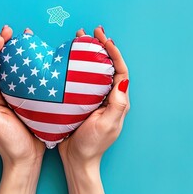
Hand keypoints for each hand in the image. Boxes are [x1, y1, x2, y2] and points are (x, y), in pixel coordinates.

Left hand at [0, 26, 44, 169]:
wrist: (27, 160)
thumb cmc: (9, 144)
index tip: (2, 38)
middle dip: (3, 46)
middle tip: (12, 31)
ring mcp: (12, 97)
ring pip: (13, 70)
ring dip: (17, 54)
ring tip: (26, 39)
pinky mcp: (27, 101)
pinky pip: (26, 80)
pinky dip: (31, 68)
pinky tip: (39, 60)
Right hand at [58, 26, 129, 168]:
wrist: (78, 160)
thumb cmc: (93, 144)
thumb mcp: (108, 124)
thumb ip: (117, 104)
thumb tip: (124, 81)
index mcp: (118, 101)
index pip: (120, 71)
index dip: (114, 53)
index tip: (105, 39)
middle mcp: (110, 97)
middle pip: (108, 67)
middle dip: (101, 48)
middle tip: (90, 32)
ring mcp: (96, 99)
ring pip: (95, 71)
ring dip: (88, 54)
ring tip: (79, 39)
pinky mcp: (83, 102)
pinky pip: (82, 80)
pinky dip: (77, 67)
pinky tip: (68, 60)